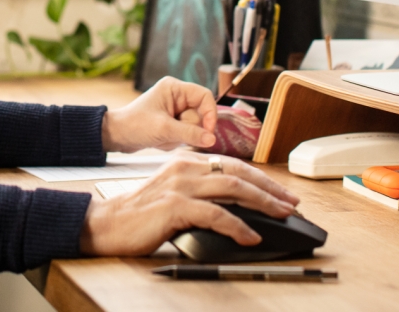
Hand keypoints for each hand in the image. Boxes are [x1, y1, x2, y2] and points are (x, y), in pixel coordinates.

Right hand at [79, 151, 300, 255]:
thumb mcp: (174, 197)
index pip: (232, 165)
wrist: (107, 224)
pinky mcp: (176, 206)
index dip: (260, 178)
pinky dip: (238, 227)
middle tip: (292, 202)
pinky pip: (216, 215)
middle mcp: (185, 167)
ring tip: (283, 214)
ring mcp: (180, 185)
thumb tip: (234, 209)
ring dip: (263, 202)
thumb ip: (199, 195)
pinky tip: (251, 237)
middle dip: (270, 187)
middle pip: (238, 172)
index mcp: (185, 162)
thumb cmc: (140, 216)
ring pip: (233, 188)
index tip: (280, 192)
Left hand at [101, 76, 217, 151]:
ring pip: (195, 126)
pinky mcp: (173, 121)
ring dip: (181, 136)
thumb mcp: (164, 129)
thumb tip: (212, 139)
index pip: (204, 96)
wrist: (117, 136)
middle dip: (189, 128)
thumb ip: (190, 133)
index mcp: (174, 88)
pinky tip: (162, 139)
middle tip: (171, 132)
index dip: (210, 114)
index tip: (208, 132)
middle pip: (200, 113)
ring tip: (164, 136)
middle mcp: (177, 96)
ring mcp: (176, 109)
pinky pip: (187, 132)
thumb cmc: (135, 126)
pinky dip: (177, 139)